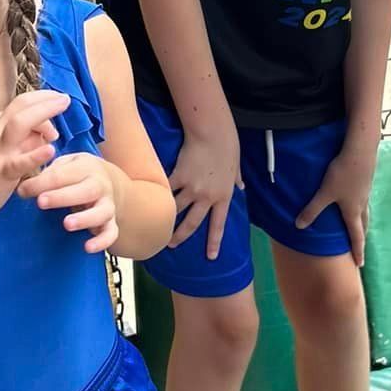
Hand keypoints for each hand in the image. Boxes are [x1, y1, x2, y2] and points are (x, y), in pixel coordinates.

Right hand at [0, 89, 70, 225]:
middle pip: (21, 106)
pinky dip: (36, 154)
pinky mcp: (0, 172)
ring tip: (63, 110)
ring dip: (44, 114)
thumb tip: (42, 137)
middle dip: (46, 99)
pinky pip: (20, 161)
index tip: (56, 103)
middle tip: (66, 100)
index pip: (20, 104)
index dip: (41, 101)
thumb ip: (18, 141)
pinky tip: (51, 151)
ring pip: (20, 124)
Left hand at [20, 151, 118, 253]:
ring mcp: (107, 205)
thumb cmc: (77, 173)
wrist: (108, 181)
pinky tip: (87, 247)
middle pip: (85, 190)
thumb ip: (46, 174)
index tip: (22, 190)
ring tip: (67, 224)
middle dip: (62, 197)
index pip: (62, 174)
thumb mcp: (64, 165)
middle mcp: (100, 186)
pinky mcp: (111, 223)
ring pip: (101, 212)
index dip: (41, 183)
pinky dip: (102, 241)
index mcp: (85, 168)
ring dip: (84, 219)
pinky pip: (111, 233)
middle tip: (41, 202)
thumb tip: (23, 186)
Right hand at [168, 125, 240, 259]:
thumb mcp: (236, 167)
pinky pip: (167, 190)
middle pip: (192, 223)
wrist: (213, 134)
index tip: (211, 257)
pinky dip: (158, 195)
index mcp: (223, 197)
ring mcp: (191, 188)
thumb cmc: (227, 147)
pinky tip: (149, 201)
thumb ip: (236, 180)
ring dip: (166, 218)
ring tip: (156, 224)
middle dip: (180, 236)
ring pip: (176, 209)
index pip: (218, 225)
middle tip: (171, 244)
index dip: (214, 242)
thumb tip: (241, 186)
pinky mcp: (178, 177)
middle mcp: (207, 197)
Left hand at [295, 138, 376, 266]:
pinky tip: (356, 201)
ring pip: (365, 213)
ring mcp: (365, 193)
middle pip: (363, 226)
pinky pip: (364, 200)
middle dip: (361, 238)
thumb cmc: (342, 174)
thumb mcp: (324, 193)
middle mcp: (361, 205)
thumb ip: (312, 210)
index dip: (357, 251)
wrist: (361, 151)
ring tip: (359, 227)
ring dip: (362, 223)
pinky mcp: (365, 181)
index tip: (360, 264)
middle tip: (360, 249)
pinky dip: (360, 208)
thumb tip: (299, 226)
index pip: (356, 236)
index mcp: (353, 211)